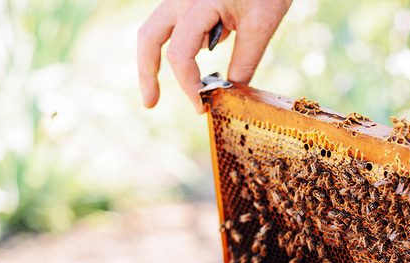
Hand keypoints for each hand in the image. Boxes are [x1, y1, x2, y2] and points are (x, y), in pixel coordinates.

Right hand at [137, 0, 292, 112]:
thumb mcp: (262, 26)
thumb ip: (245, 60)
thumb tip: (230, 93)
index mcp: (198, 4)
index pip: (180, 54)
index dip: (188, 85)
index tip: (202, 106)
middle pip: (149, 38)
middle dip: (147, 73)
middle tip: (150, 103)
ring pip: (156, 31)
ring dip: (159, 60)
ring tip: (168, 89)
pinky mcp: (187, 1)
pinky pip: (175, 26)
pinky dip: (180, 48)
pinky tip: (205, 58)